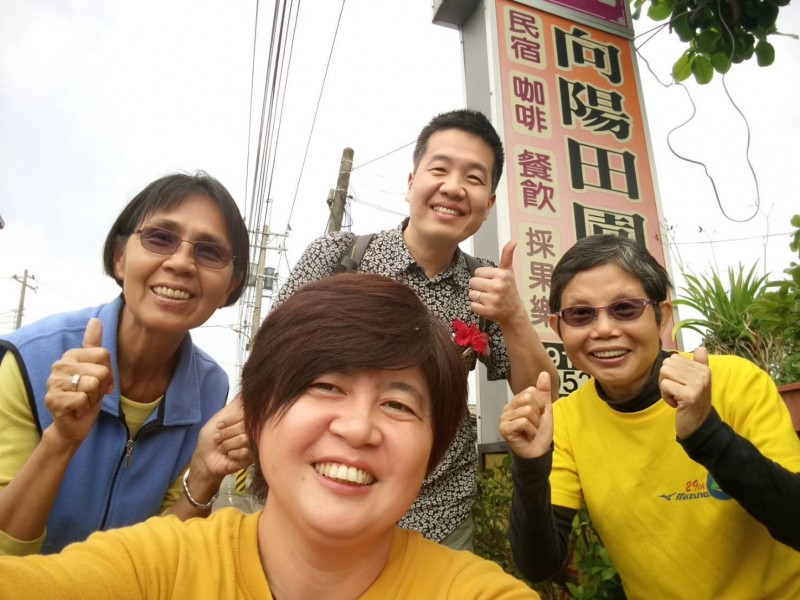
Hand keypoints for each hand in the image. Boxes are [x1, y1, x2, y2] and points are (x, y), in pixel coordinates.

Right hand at [44, 319, 113, 446]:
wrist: (74, 424)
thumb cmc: (87, 395)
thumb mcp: (95, 369)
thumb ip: (94, 345)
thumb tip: (95, 319)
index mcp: (71, 355)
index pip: (104, 354)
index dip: (108, 373)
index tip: (100, 382)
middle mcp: (59, 365)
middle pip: (101, 371)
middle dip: (101, 387)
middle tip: (90, 394)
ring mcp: (53, 382)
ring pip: (93, 385)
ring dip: (93, 398)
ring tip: (83, 401)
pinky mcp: (52, 400)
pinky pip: (83, 399)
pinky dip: (85, 407)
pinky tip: (77, 409)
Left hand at [191, 395, 252, 478]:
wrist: (205, 458)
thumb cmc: (211, 438)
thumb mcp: (220, 417)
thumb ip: (234, 406)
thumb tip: (245, 391)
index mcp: (245, 421)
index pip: (246, 414)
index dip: (231, 420)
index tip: (219, 425)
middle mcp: (251, 432)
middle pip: (244, 427)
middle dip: (226, 434)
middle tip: (217, 439)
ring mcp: (252, 445)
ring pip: (244, 439)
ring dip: (227, 444)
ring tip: (221, 448)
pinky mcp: (251, 458)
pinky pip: (245, 452)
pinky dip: (232, 454)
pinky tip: (228, 456)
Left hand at [469, 241, 525, 326]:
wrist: (514, 313)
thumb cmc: (509, 290)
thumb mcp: (508, 272)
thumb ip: (507, 256)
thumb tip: (512, 241)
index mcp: (502, 275)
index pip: (478, 272)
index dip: (482, 277)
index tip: (491, 282)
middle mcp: (498, 287)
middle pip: (472, 282)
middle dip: (478, 287)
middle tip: (489, 291)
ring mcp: (493, 300)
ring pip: (471, 294)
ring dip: (477, 297)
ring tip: (488, 299)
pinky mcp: (488, 311)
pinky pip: (472, 306)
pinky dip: (477, 307)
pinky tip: (486, 307)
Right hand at [499, 371, 552, 457]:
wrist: (538, 451)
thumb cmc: (540, 432)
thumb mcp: (546, 409)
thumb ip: (544, 391)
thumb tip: (544, 373)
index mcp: (516, 402)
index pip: (531, 391)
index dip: (540, 404)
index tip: (538, 415)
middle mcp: (508, 408)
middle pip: (528, 398)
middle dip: (537, 413)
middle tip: (534, 424)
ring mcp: (504, 419)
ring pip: (527, 411)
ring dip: (535, 424)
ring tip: (531, 431)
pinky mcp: (504, 429)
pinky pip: (523, 422)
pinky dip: (531, 430)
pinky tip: (528, 435)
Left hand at [659, 348, 712, 438]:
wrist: (699, 425)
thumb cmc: (694, 402)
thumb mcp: (699, 382)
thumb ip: (700, 364)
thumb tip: (701, 347)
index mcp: (703, 369)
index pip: (673, 358)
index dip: (671, 373)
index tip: (680, 385)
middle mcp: (703, 375)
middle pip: (667, 365)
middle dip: (665, 379)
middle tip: (676, 392)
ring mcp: (697, 385)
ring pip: (664, 373)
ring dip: (665, 388)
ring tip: (676, 397)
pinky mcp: (689, 396)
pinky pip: (665, 385)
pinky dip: (665, 396)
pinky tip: (675, 403)